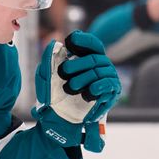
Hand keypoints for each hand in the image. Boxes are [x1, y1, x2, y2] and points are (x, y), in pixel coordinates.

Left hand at [33, 31, 120, 151]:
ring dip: (82, 79)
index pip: (92, 44)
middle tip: (64, 73)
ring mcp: (107, 79)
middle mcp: (100, 67)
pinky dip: (96, 87)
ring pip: (99, 71)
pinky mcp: (112, 93)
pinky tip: (87, 93)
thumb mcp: (47, 75)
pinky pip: (108, 84)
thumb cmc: (53, 95)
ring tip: (71, 88)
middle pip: (94, 58)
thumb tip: (54, 44)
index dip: (84, 41)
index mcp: (86, 59)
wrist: (58, 118)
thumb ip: (49, 59)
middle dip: (77, 65)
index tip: (71, 41)